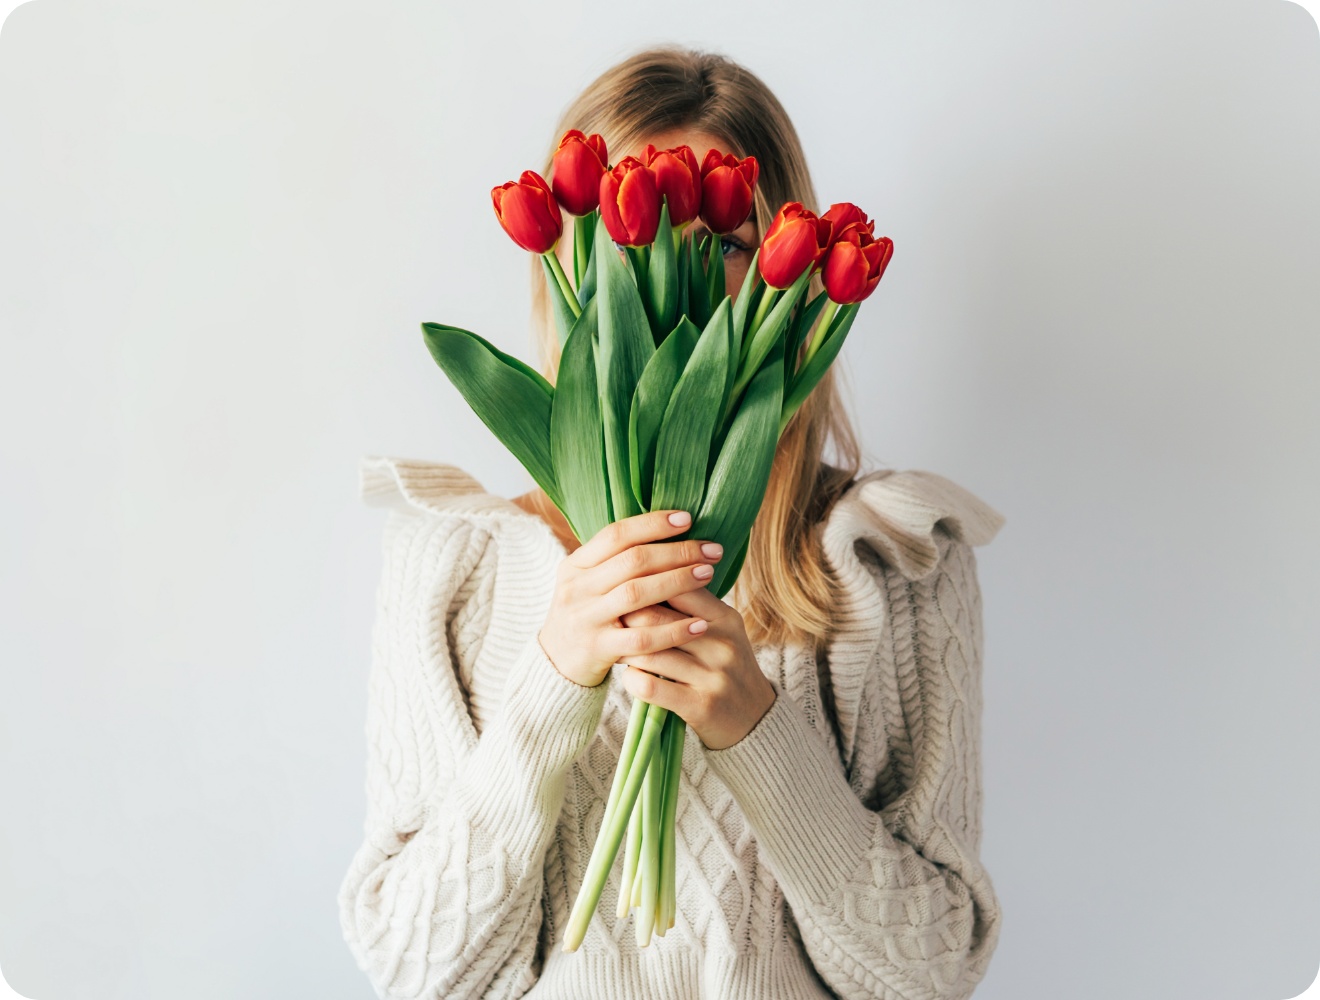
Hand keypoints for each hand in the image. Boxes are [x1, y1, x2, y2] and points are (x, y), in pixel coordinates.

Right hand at [537, 508, 725, 688]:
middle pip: (632, 561)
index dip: (653, 524)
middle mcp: (577, 587)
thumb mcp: (588, 583)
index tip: (687, 518)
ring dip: (677, 581)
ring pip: (636, 593)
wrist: (554, 664)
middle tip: (712, 550)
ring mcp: (585, 618)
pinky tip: (699, 625)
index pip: (616, 534)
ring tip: (708, 573)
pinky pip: (641, 639)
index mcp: (575, 564)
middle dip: (676, 552)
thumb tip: (670, 531)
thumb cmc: (586, 616)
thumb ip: (617, 561)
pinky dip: (673, 631)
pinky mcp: (597, 649)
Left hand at [617, 589, 775, 750]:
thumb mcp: (723, 631)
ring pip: (649, 653)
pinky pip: (650, 687)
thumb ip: (693, 606)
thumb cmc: (727, 667)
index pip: (679, 586)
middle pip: (657, 617)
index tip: (625, 587)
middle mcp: (722, 644)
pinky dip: (632, 679)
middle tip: (610, 618)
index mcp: (726, 618)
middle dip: (627, 615)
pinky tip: (631, 677)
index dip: (645, 584)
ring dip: (625, 649)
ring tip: (617, 646)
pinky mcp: (701, 706)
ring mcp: (713, 676)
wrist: (756, 719)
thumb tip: (646, 574)